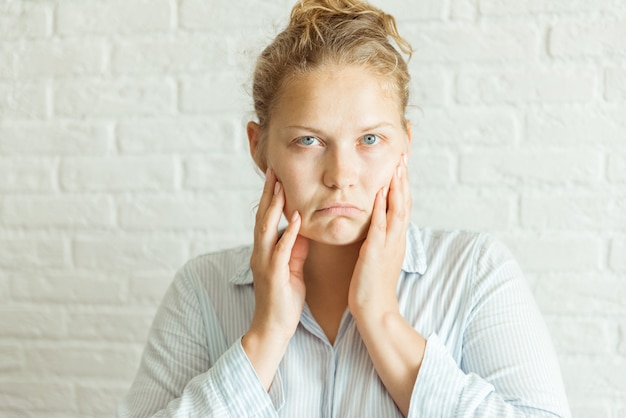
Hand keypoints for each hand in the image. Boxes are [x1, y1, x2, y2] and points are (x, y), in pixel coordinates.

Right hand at [246, 168, 308, 346]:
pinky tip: (295, 219)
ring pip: (266, 229)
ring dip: (273, 207)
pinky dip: (288, 233)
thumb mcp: (292, 268)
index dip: (270, 196)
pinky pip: (281, 250)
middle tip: (273, 170)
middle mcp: (260, 253)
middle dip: (268, 193)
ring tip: (280, 186)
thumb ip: (295, 248)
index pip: (266, 217)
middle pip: (262, 216)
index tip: (277, 175)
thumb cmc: (284, 299)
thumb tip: (301, 228)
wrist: (273, 328)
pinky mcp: (274, 276)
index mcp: (265, 251)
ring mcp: (264, 264)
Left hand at [348, 154, 410, 316]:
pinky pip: (381, 226)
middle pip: (404, 203)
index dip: (403, 185)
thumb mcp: (378, 256)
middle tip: (404, 156)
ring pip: (397, 210)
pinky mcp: (377, 252)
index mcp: (396, 239)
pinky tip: (381, 192)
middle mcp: (397, 239)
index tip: (401, 165)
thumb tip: (377, 225)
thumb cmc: (372, 285)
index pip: (402, 206)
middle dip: (404, 178)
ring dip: (398, 188)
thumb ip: (379, 239)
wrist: (375, 309)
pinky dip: (382, 208)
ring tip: (397, 166)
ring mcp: (389, 245)